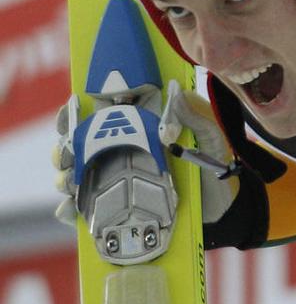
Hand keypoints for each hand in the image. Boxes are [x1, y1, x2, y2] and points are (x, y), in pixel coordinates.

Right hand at [51, 81, 237, 227]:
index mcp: (140, 129)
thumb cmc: (217, 167)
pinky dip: (71, 210)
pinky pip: (87, 210)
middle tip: (65, 156)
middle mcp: (124, 153)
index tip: (68, 115)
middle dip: (62, 148)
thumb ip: (198, 116)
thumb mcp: (213, 139)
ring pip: (76, 175)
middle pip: (78, 145)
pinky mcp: (120, 209)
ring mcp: (119, 181)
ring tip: (68, 183)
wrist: (225, 209)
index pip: (98, 115)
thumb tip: (177, 92)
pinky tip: (70, 210)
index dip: (75, 113)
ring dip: (64, 178)